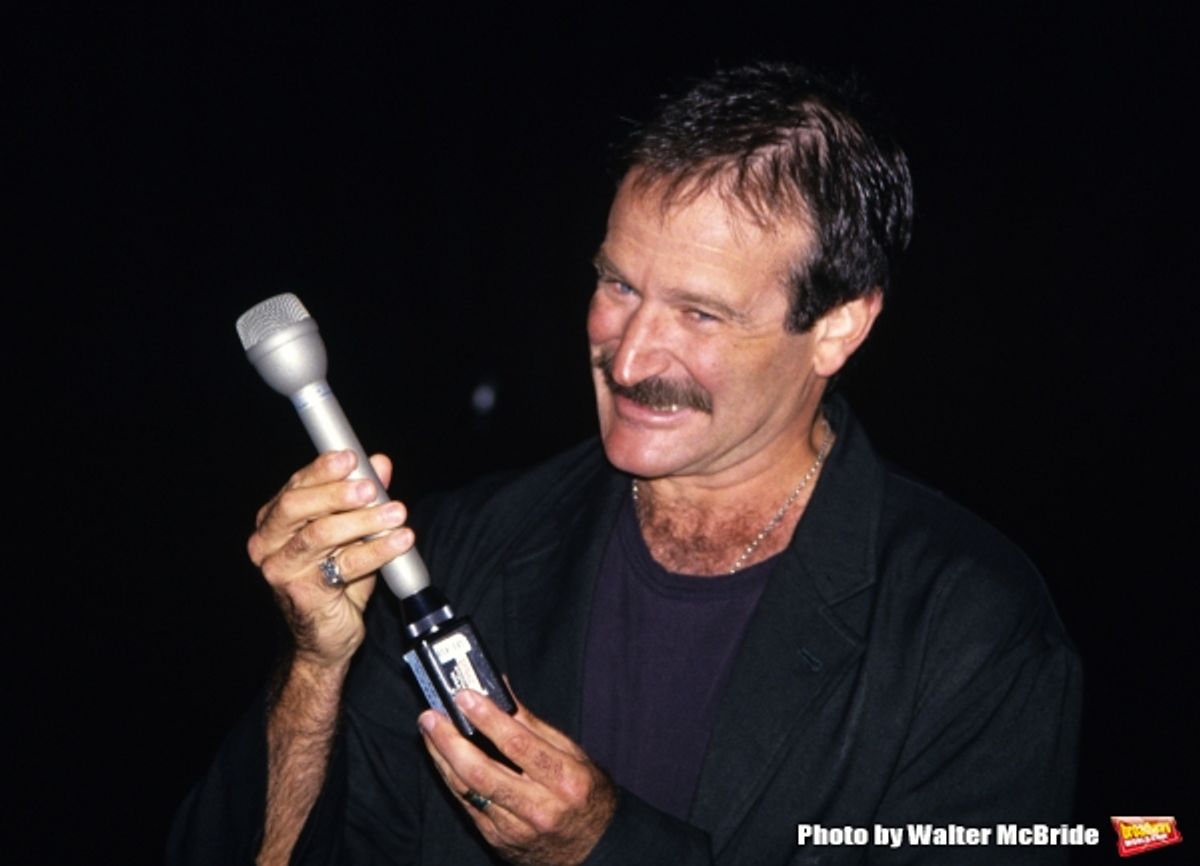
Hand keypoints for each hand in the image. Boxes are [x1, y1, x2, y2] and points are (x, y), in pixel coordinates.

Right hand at [248, 450, 414, 667]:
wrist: (326, 640)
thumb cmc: (333, 581)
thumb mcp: (350, 534)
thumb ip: (363, 498)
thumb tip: (379, 463)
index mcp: (274, 522)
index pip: (296, 486)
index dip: (323, 469)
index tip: (352, 457)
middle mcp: (269, 544)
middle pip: (296, 506)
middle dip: (337, 492)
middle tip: (372, 488)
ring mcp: (281, 571)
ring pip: (320, 535)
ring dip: (363, 520)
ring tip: (396, 513)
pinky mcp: (303, 594)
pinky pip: (344, 566)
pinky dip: (377, 550)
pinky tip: (400, 541)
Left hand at [420, 688, 617, 865]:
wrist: (590, 847)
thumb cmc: (584, 794)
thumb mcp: (572, 754)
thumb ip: (533, 723)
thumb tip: (500, 688)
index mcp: (565, 779)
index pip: (518, 744)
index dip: (488, 718)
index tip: (465, 697)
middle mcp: (541, 807)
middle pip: (482, 772)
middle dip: (449, 741)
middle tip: (431, 717)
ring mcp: (516, 828)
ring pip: (468, 790)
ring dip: (442, 758)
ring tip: (429, 732)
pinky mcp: (498, 840)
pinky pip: (467, 805)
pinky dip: (451, 778)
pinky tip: (443, 758)